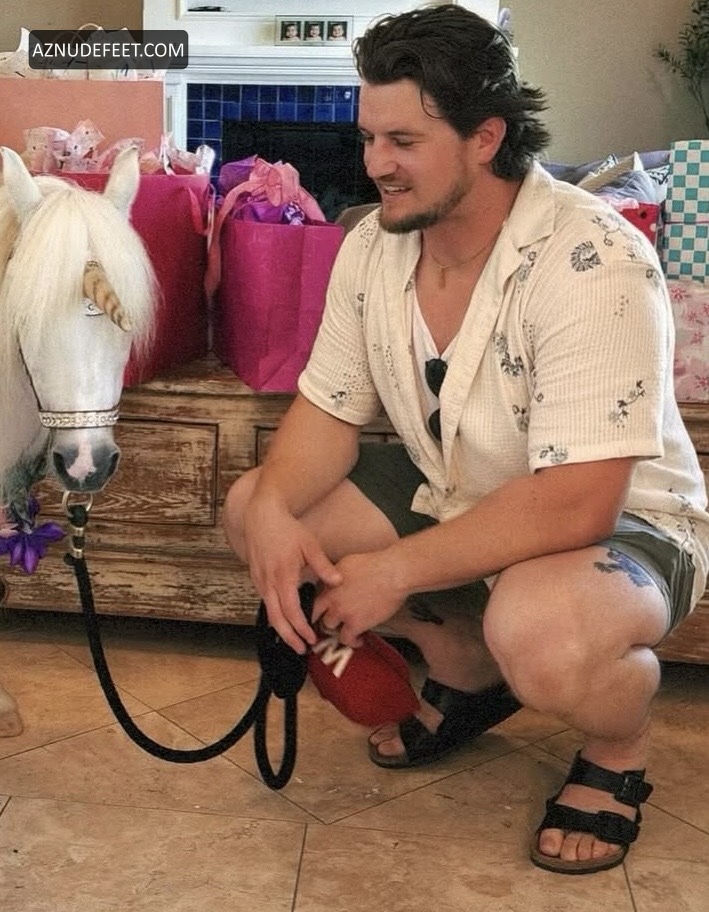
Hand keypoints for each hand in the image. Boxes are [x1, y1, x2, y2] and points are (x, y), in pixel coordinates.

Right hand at [244, 503, 341, 653]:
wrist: (261, 516)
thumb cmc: (286, 529)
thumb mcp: (309, 545)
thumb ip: (323, 566)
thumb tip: (338, 581)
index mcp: (283, 576)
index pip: (292, 611)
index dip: (302, 628)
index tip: (312, 639)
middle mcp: (268, 582)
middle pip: (277, 620)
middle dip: (289, 637)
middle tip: (302, 650)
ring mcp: (259, 581)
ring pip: (269, 613)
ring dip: (281, 629)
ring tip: (294, 639)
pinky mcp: (256, 578)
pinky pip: (265, 602)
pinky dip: (275, 615)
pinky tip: (284, 619)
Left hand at [311, 550, 406, 647]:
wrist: (393, 573)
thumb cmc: (376, 564)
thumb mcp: (347, 563)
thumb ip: (335, 575)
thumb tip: (332, 580)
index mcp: (329, 584)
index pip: (313, 599)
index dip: (315, 606)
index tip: (319, 610)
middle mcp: (332, 599)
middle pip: (317, 615)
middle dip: (323, 617)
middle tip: (329, 621)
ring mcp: (343, 613)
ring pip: (329, 627)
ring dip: (336, 628)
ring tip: (344, 629)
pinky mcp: (356, 624)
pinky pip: (346, 639)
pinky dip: (352, 641)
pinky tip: (358, 640)